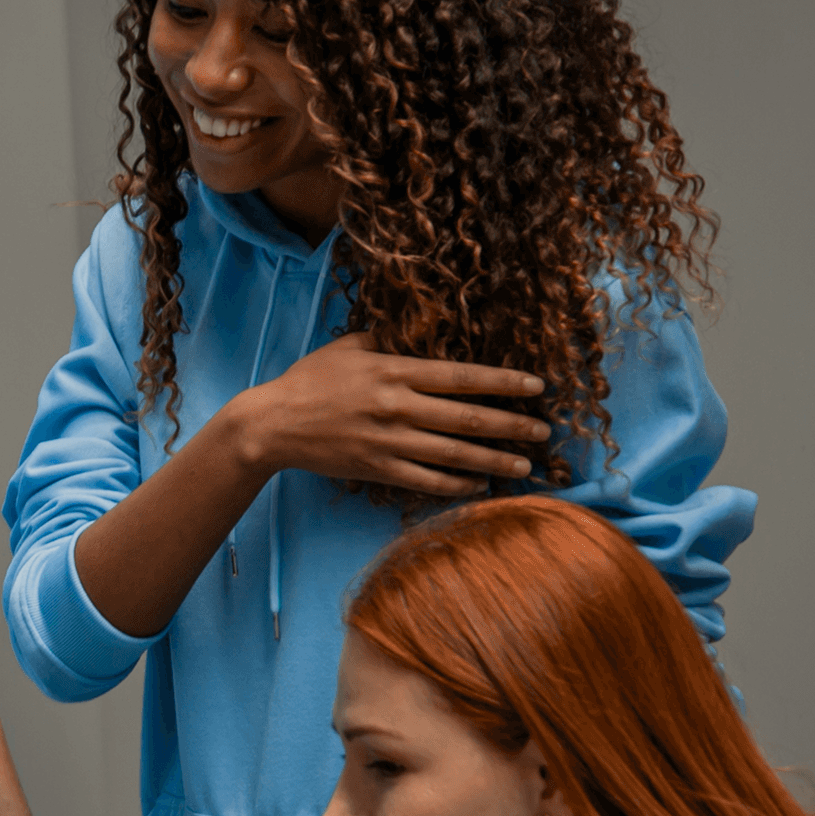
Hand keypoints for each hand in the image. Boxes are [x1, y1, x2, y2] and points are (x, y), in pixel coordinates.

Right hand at [230, 332, 550, 500]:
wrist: (270, 425)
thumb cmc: (309, 380)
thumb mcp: (350, 347)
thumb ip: (390, 341)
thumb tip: (425, 332)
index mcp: (394, 371)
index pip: (462, 376)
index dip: (503, 382)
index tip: (536, 387)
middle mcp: (397, 407)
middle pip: (467, 417)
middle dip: (511, 424)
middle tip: (544, 430)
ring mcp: (387, 441)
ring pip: (453, 453)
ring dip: (493, 459)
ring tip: (525, 463)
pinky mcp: (376, 469)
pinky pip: (425, 479)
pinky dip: (455, 483)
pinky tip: (479, 483)